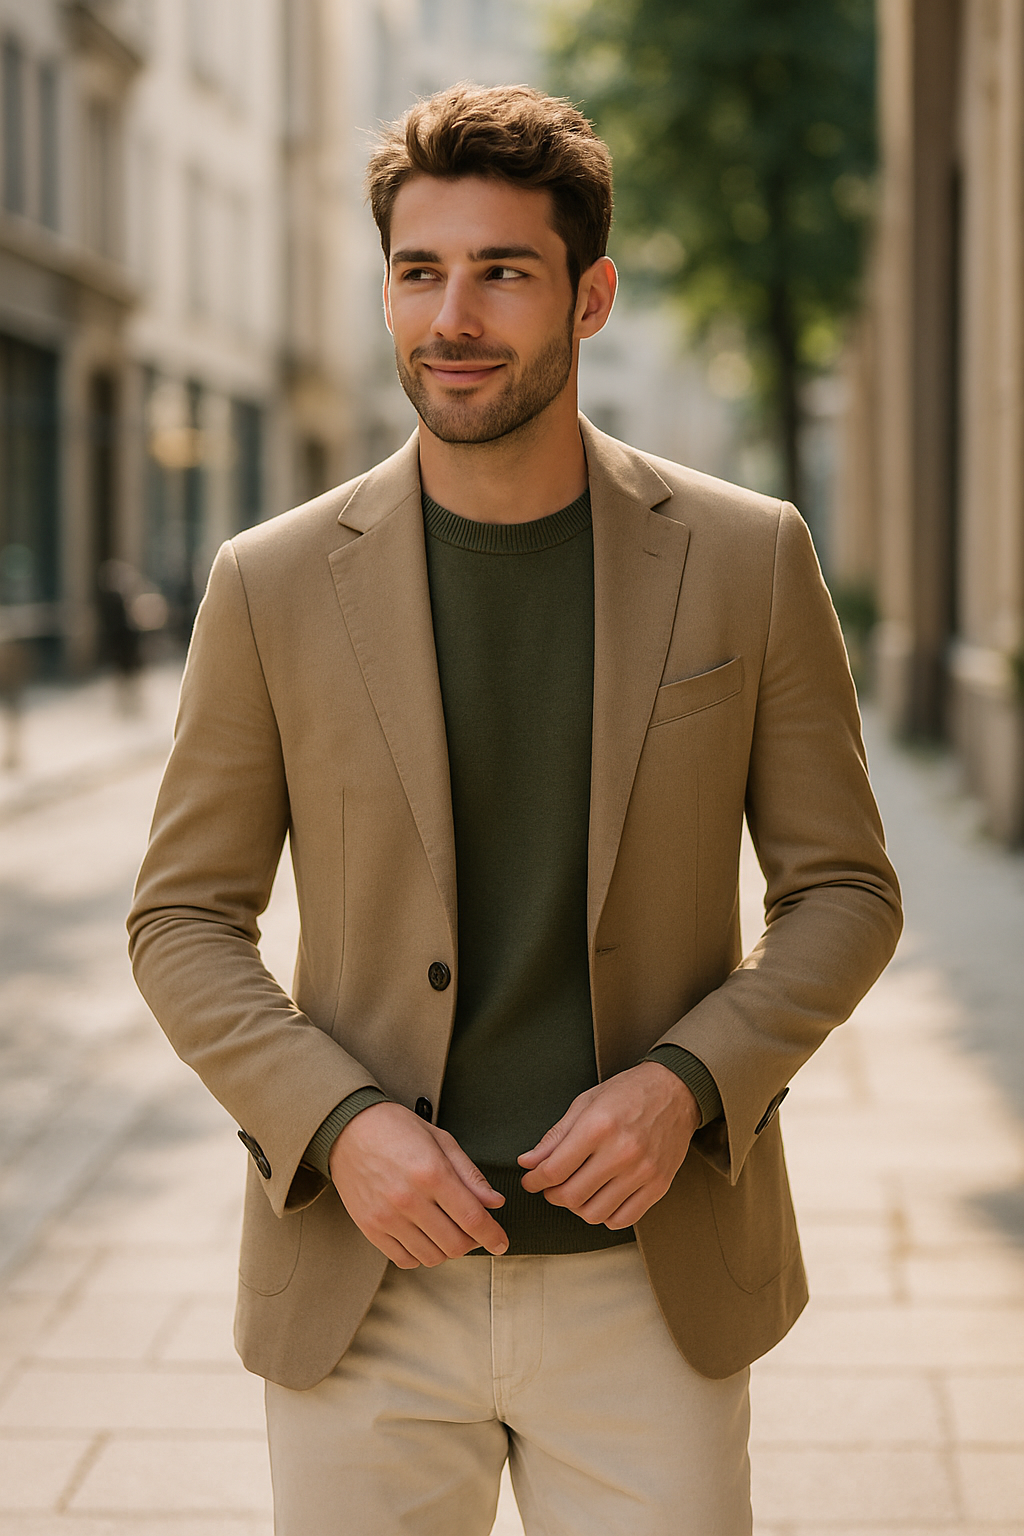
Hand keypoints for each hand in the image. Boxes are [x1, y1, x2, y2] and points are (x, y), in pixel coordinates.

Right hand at [328, 1101, 507, 1268]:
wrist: (347, 1129)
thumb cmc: (396, 1128)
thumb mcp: (440, 1140)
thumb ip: (469, 1174)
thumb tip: (494, 1202)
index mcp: (431, 1173)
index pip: (472, 1219)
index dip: (493, 1236)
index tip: (501, 1243)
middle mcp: (409, 1199)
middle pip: (455, 1244)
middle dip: (472, 1242)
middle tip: (473, 1231)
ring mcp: (387, 1217)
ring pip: (432, 1256)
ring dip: (447, 1249)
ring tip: (447, 1230)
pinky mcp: (370, 1228)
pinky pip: (404, 1259)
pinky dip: (421, 1254)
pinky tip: (424, 1236)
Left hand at [517, 1062, 700, 1228]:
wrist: (676, 1090)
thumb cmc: (627, 1093)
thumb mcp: (585, 1104)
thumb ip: (555, 1137)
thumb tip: (527, 1162)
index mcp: (598, 1126)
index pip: (554, 1170)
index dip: (534, 1181)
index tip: (531, 1181)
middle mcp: (621, 1151)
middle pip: (571, 1196)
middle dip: (552, 1195)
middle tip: (552, 1185)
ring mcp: (643, 1171)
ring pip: (594, 1213)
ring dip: (577, 1207)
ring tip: (577, 1190)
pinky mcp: (659, 1185)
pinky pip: (623, 1219)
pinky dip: (605, 1215)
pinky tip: (601, 1198)